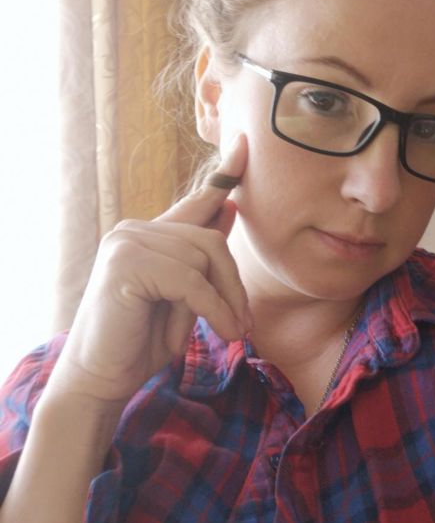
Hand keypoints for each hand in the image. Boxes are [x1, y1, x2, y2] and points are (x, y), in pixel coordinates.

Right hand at [48, 135, 249, 404]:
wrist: (102, 380)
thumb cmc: (144, 339)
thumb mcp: (186, 296)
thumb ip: (203, 256)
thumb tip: (231, 205)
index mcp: (149, 234)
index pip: (194, 200)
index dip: (224, 173)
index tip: (244, 143)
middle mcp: (134, 230)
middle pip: (210, 239)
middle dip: (233, 283)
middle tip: (242, 325)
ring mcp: (126, 243)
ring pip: (204, 257)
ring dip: (224, 301)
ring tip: (227, 332)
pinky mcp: (125, 265)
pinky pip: (190, 280)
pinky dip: (213, 308)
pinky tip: (221, 332)